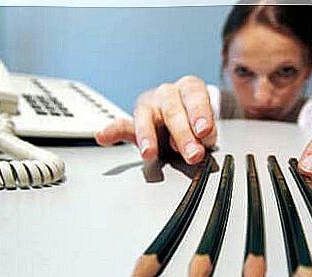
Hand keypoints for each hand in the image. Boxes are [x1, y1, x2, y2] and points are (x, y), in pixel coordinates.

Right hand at [95, 75, 216, 163]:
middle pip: (172, 110)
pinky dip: (112, 132)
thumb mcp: (208, 127)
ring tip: (149, 152)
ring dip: (148, 136)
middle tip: (192, 154)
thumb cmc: (197, 123)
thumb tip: (202, 142)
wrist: (186, 123)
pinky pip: (122, 126)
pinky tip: (103, 136)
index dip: (200, 114)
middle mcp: (168, 94)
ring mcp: (150, 107)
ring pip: (146, 117)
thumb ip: (205, 134)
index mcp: (190, 88)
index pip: (195, 96)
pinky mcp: (135, 124)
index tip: (204, 131)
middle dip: (182, 134)